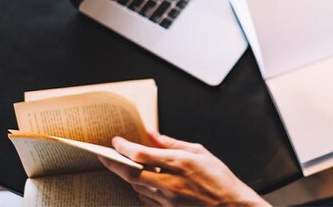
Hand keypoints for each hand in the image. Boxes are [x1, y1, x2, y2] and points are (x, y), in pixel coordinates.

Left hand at [99, 131, 267, 206]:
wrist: (230, 206)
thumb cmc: (218, 177)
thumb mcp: (199, 152)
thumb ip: (172, 143)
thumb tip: (151, 133)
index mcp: (179, 163)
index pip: (141, 154)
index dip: (124, 147)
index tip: (116, 141)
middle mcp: (170, 183)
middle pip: (131, 174)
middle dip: (114, 164)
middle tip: (102, 156)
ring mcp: (168, 200)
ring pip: (137, 188)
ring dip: (128, 177)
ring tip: (124, 167)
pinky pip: (146, 200)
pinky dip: (141, 190)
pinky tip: (143, 184)